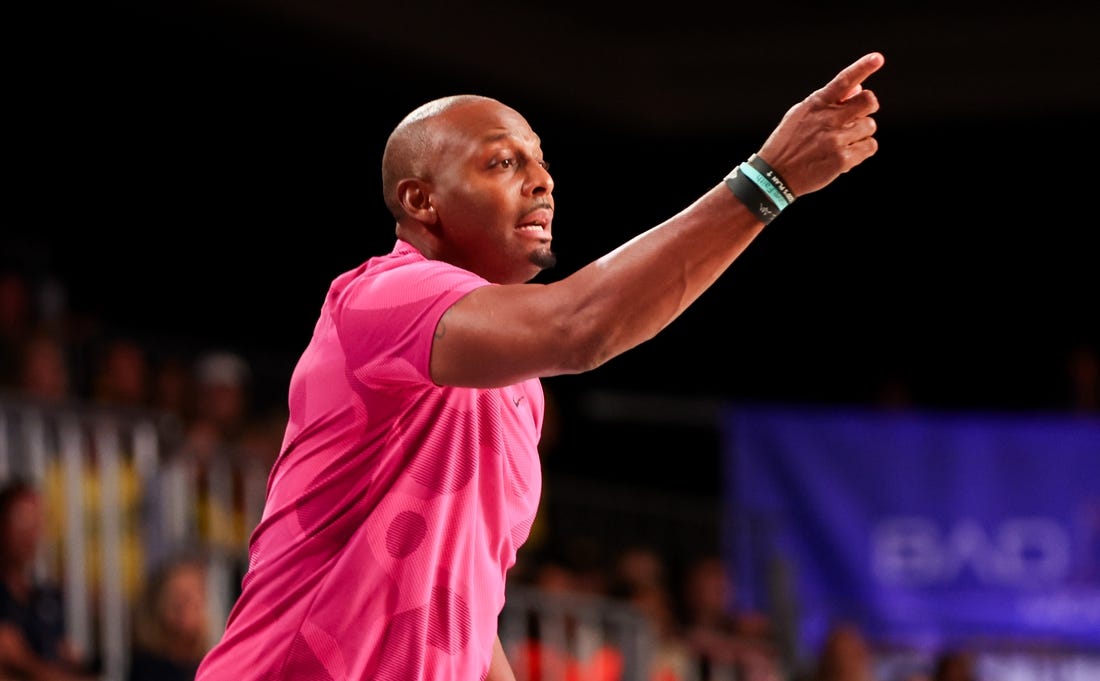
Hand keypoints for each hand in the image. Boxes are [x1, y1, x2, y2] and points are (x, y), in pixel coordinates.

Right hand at [755, 52, 883, 197]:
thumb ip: (828, 101)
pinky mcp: (841, 160)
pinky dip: (862, 150)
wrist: (774, 175)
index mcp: (816, 104)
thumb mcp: (800, 115)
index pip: (844, 81)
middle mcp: (827, 119)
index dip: (863, 67)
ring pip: (870, 126)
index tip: (878, 58)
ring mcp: (835, 140)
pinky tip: (847, 155)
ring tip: (844, 142)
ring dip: (861, 133)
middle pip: (868, 101)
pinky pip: (869, 147)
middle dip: (868, 107)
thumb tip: (858, 88)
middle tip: (859, 116)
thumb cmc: (788, 143)